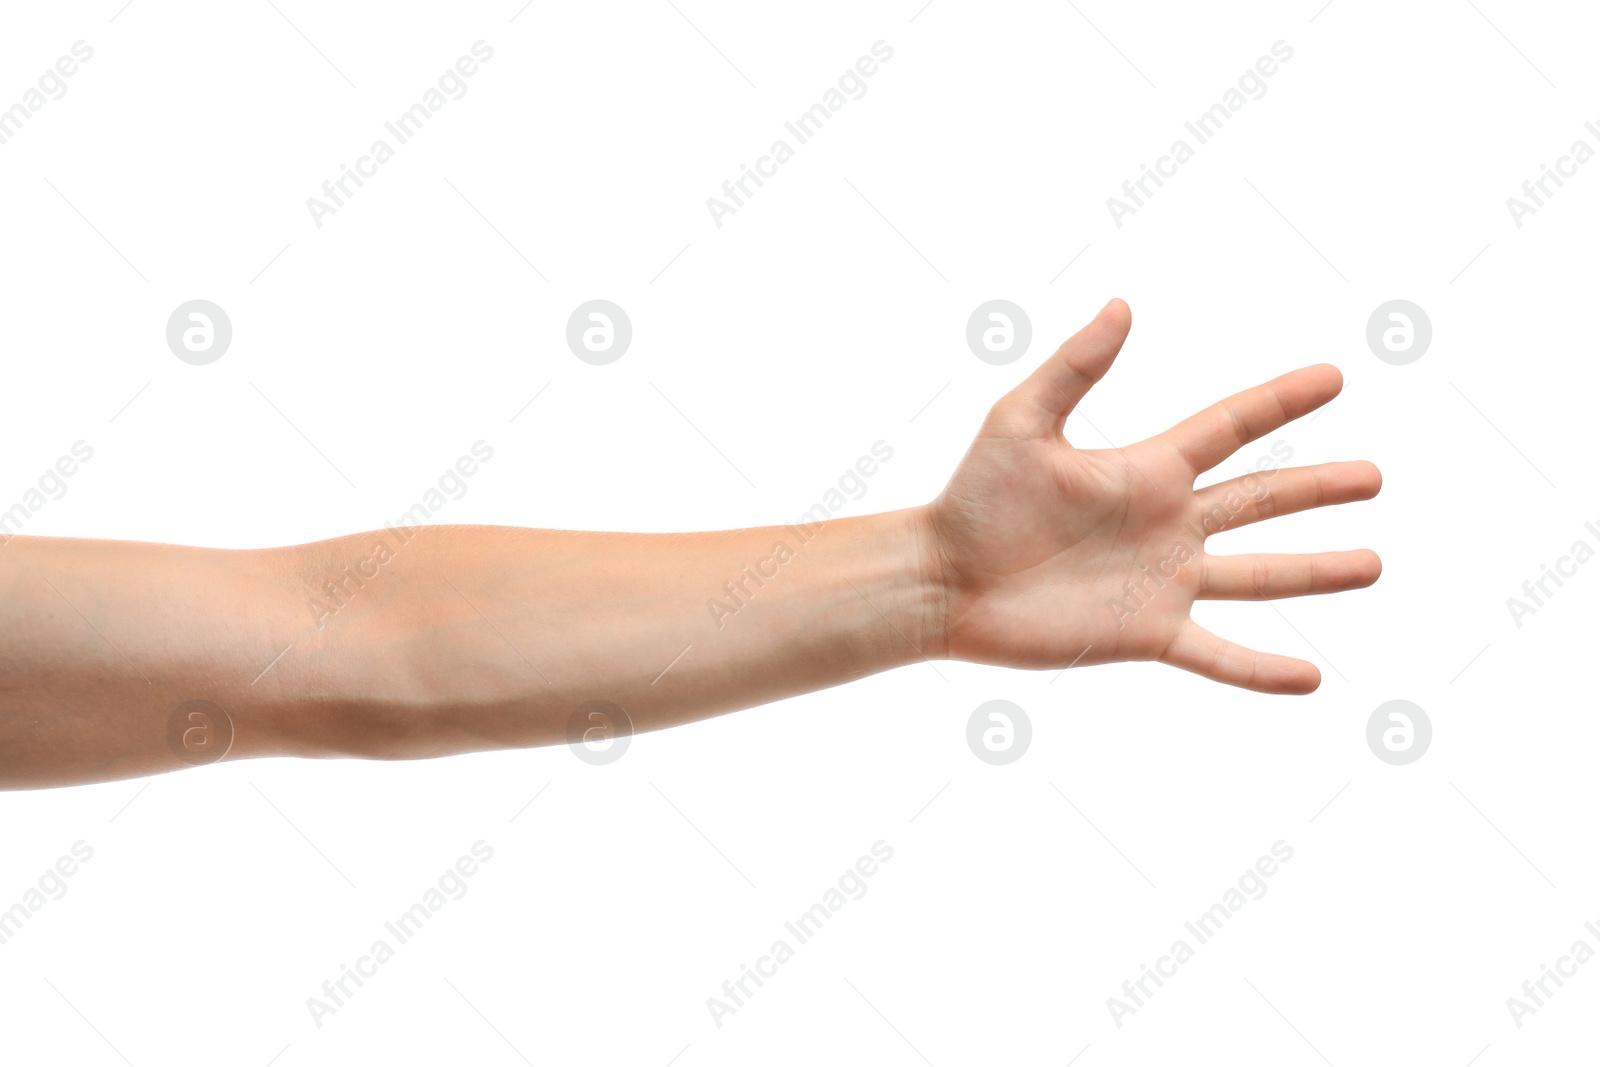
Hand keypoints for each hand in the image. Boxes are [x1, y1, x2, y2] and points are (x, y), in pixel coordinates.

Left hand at [920, 298, 1380, 692]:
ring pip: (1257, 576)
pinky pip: (1217, 654)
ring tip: (1373, 565)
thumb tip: (1121, 305)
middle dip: (1317, 488)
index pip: (1229, 428)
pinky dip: (1262, 669)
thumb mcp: (1021, 422)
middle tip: (1374, 476)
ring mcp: (1161, 582)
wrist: (942, 580)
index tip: (1335, 376)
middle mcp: (1166, 524)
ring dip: (1315, 571)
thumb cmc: (971, 498)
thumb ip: (1074, 369)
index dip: (1280, 401)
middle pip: (1260, 500)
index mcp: (1145, 469)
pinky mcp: (1145, 635)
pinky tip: (1312, 678)